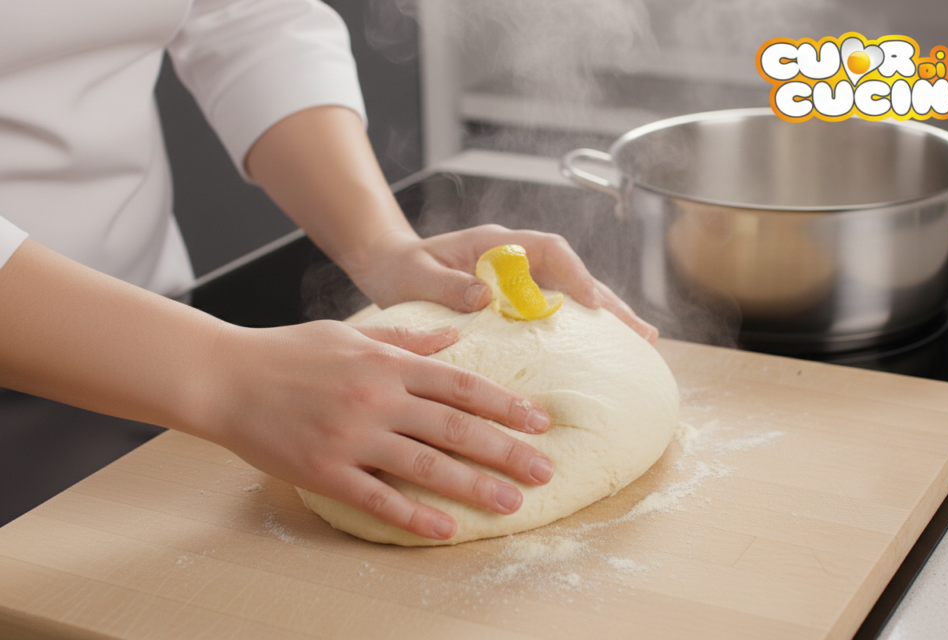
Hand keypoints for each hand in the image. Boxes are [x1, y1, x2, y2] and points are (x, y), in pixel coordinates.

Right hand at [206, 320, 554, 540]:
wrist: (225, 376)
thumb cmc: (289, 351)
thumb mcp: (351, 331)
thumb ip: (406, 338)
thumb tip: (454, 338)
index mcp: (387, 363)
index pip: (461, 384)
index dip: (506, 404)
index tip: (540, 421)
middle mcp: (377, 398)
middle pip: (456, 427)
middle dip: (506, 450)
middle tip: (545, 470)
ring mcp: (352, 436)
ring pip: (426, 465)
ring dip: (474, 486)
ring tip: (512, 501)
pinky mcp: (325, 470)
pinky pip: (377, 497)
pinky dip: (414, 515)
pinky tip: (445, 528)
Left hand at [349, 224, 658, 342]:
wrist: (388, 267)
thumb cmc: (400, 267)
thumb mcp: (415, 275)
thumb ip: (445, 284)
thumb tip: (483, 295)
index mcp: (496, 242)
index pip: (550, 250)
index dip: (575, 275)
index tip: (592, 303)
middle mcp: (515, 257)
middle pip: (573, 275)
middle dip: (609, 302)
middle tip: (643, 332)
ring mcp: (519, 278)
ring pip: (572, 294)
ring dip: (604, 317)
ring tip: (640, 342)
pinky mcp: (515, 299)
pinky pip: (556, 310)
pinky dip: (581, 329)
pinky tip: (601, 350)